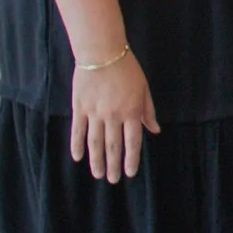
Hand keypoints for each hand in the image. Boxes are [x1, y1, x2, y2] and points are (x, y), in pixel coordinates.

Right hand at [69, 50, 157, 183]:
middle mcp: (114, 116)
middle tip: (112, 180)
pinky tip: (78, 157)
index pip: (132, 142)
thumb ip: (148, 110)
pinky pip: (78, 131)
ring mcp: (95, 113)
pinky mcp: (80, 108)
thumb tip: (155, 130)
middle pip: (113, 146)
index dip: (132, 159)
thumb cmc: (127, 68)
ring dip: (96, 161)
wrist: (102, 52)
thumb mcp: (143, 88)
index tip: (130, 173)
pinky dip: (77, 145)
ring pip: (96, 143)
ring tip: (97, 174)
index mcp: (132, 111)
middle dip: (113, 165)